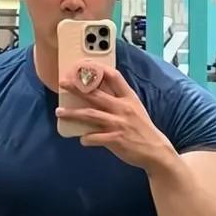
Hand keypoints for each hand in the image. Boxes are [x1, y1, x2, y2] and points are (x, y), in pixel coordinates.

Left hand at [56, 63, 173, 169]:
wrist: (155, 150)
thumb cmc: (142, 129)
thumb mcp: (134, 108)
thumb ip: (119, 100)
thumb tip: (98, 93)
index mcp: (128, 97)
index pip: (114, 76)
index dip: (98, 69)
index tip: (84, 65)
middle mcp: (123, 108)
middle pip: (95, 94)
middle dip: (76, 87)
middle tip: (62, 83)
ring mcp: (119, 123)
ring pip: (90, 115)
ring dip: (72, 113)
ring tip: (59, 112)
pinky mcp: (116, 139)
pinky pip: (94, 137)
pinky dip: (85, 139)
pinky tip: (81, 139)